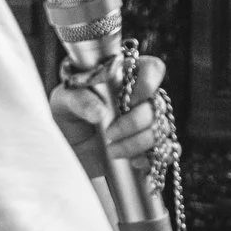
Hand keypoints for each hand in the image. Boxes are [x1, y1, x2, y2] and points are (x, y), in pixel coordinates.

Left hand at [49, 54, 168, 171]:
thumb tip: (100, 112)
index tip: (129, 100)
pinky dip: (151, 158)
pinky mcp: (152, 148)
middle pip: (157, 104)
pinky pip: (168, 151)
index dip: (148, 82)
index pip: (152, 69)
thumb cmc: (67, 119)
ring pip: (162, 129)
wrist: (70, 155)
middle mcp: (141, 99)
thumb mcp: (62, 104)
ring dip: (137, 143)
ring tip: (112, 151)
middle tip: (110, 133)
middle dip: (134, 122)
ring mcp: (149, 124)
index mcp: (125, 79)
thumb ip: (78, 100)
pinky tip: (133, 162)